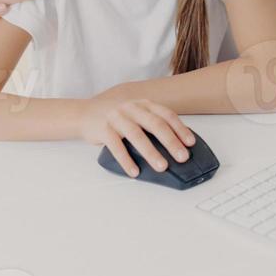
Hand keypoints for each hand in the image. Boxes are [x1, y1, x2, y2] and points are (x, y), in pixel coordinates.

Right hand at [80, 95, 196, 176]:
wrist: (85, 113)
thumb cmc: (116, 117)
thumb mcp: (136, 113)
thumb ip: (151, 122)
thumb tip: (176, 144)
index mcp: (144, 104)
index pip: (166, 115)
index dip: (180, 128)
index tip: (190, 143)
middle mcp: (131, 108)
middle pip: (155, 124)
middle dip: (171, 142)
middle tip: (182, 157)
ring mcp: (116, 117)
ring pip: (137, 135)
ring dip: (151, 152)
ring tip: (162, 167)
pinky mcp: (103, 129)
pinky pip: (116, 146)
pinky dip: (126, 160)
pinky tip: (134, 172)